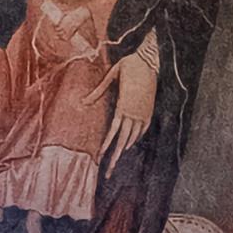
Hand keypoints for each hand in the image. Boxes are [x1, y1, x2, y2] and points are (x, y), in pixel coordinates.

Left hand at [102, 40, 159, 168]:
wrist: (149, 60)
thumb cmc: (129, 65)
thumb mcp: (111, 76)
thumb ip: (97, 91)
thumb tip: (83, 101)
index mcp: (123, 106)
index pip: (113, 131)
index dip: (106, 145)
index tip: (100, 157)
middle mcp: (134, 113)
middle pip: (123, 140)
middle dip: (115, 158)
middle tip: (108, 172)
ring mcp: (143, 113)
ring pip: (133, 137)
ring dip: (123, 149)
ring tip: (115, 161)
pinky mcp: (149, 112)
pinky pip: (141, 130)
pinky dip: (134, 138)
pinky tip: (128, 143)